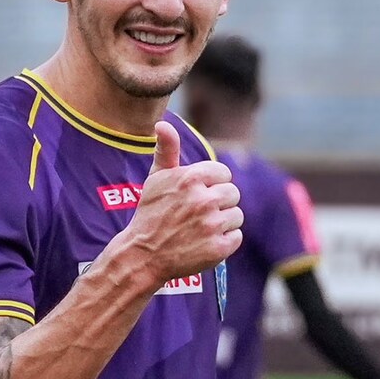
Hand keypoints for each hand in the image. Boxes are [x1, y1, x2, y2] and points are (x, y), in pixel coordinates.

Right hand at [122, 121, 242, 284]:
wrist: (143, 255)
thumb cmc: (151, 213)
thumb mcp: (156, 178)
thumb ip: (166, 149)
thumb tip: (162, 124)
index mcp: (191, 178)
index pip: (223, 174)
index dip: (212, 184)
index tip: (198, 193)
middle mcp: (203, 200)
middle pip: (233, 193)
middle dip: (219, 202)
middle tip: (198, 213)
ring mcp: (212, 225)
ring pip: (236, 215)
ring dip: (223, 222)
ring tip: (201, 228)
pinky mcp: (218, 248)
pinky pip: (236, 237)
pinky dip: (225, 240)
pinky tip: (206, 241)